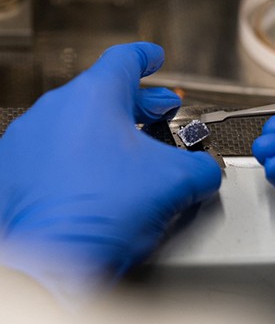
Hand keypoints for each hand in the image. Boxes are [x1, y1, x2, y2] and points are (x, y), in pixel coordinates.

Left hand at [0, 43, 221, 306]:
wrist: (42, 266)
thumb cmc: (98, 213)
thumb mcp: (174, 182)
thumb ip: (202, 168)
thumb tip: (207, 171)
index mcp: (92, 98)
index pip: (123, 60)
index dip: (145, 57)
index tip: (154, 57)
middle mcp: (54, 112)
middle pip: (104, 92)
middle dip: (139, 102)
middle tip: (159, 112)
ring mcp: (29, 142)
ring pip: (79, 123)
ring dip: (110, 131)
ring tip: (132, 151)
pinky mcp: (15, 173)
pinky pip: (57, 152)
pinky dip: (83, 157)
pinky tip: (99, 182)